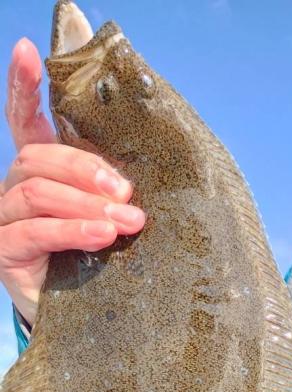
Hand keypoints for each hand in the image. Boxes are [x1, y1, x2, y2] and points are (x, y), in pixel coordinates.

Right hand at [0, 38, 145, 326]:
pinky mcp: (6, 254)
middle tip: (127, 189)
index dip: (24, 85)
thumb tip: (157, 169)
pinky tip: (102, 233)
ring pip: (35, 191)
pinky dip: (72, 229)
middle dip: (85, 167)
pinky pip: (34, 232)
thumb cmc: (107, 262)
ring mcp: (6, 221)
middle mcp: (17, 189)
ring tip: (126, 219)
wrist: (92, 323)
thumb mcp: (116, 218)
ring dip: (85, 201)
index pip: (26, 119)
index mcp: (42, 171)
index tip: (29, 50)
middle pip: (38, 155)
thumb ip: (121, 190)